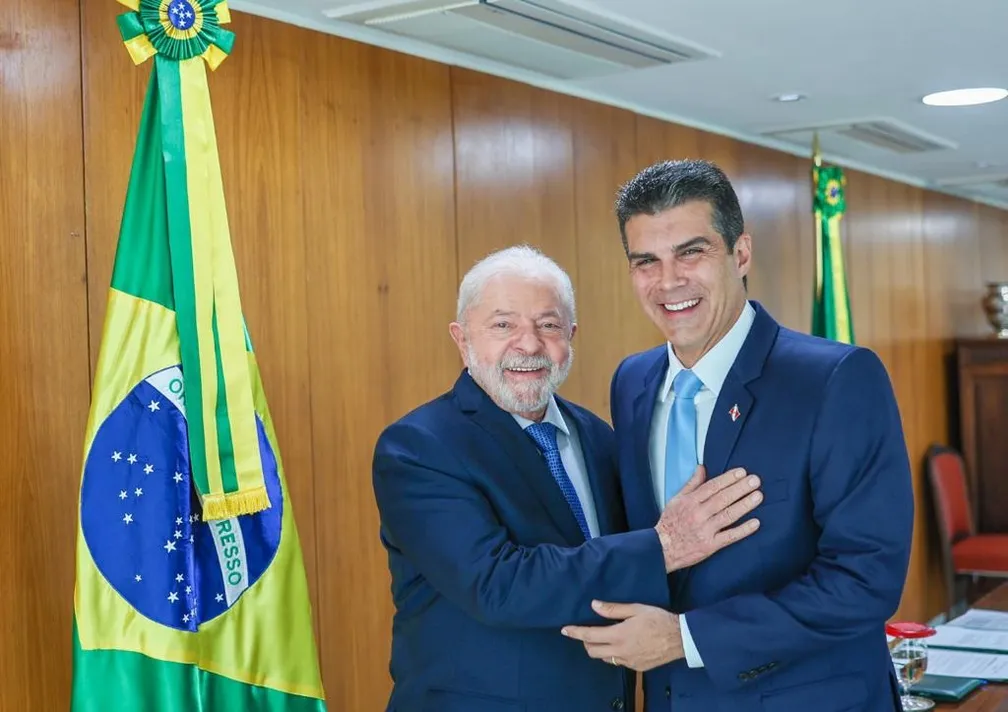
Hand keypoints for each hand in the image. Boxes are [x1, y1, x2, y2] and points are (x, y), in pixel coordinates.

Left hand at [561, 601, 683, 671]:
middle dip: (585, 643)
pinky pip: (618, 662)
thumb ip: (613, 609)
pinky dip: (613, 654)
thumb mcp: (636, 609)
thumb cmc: (658, 619)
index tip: (565, 630)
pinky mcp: (637, 667)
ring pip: (604, 658)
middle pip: (592, 651)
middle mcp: (620, 651)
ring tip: (603, 638)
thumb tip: (594, 605)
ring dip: (599, 649)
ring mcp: (628, 661)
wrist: (680, 638)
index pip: (589, 636)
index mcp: (618, 635)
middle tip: (586, 633)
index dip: (575, 633)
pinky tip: (620, 645)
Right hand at [655, 465, 761, 571]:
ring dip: (745, 505)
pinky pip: (730, 536)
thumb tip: (702, 468)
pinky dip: (743, 530)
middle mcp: (698, 514)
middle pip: (723, 499)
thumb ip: (691, 484)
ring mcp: (705, 530)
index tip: (742, 472)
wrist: (662, 548)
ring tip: (758, 496)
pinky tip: (755, 522)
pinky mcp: (710, 545)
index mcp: (690, 502)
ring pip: (728, 515)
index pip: (712, 487)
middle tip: (755, 480)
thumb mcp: (676, 499)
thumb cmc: (670, 522)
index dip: (728, 479)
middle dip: (740, 488)